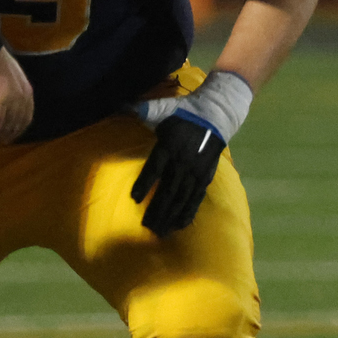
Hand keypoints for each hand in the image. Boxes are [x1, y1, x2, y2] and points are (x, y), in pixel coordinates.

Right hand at [0, 47, 32, 149]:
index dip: (17, 130)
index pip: (26, 118)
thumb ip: (12, 90)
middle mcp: (23, 99)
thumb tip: (6, 102)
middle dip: (5, 137)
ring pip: (4, 128)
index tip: (7, 137)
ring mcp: (12, 102)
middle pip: (16, 126)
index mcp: (27, 92)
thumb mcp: (9, 76)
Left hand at [130, 113, 225, 235]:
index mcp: (170, 145)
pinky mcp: (205, 177)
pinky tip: (179, 225)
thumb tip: (121, 105)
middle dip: (158, 209)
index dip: (145, 183)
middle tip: (146, 226)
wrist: (216, 114)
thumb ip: (143, 110)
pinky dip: (188, 212)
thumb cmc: (184, 112)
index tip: (135, 198)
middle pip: (169, 189)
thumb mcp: (164, 107)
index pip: (155, 167)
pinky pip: (196, 198)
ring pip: (182, 198)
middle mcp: (183, 161)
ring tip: (160, 231)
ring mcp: (196, 171)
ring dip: (170, 215)